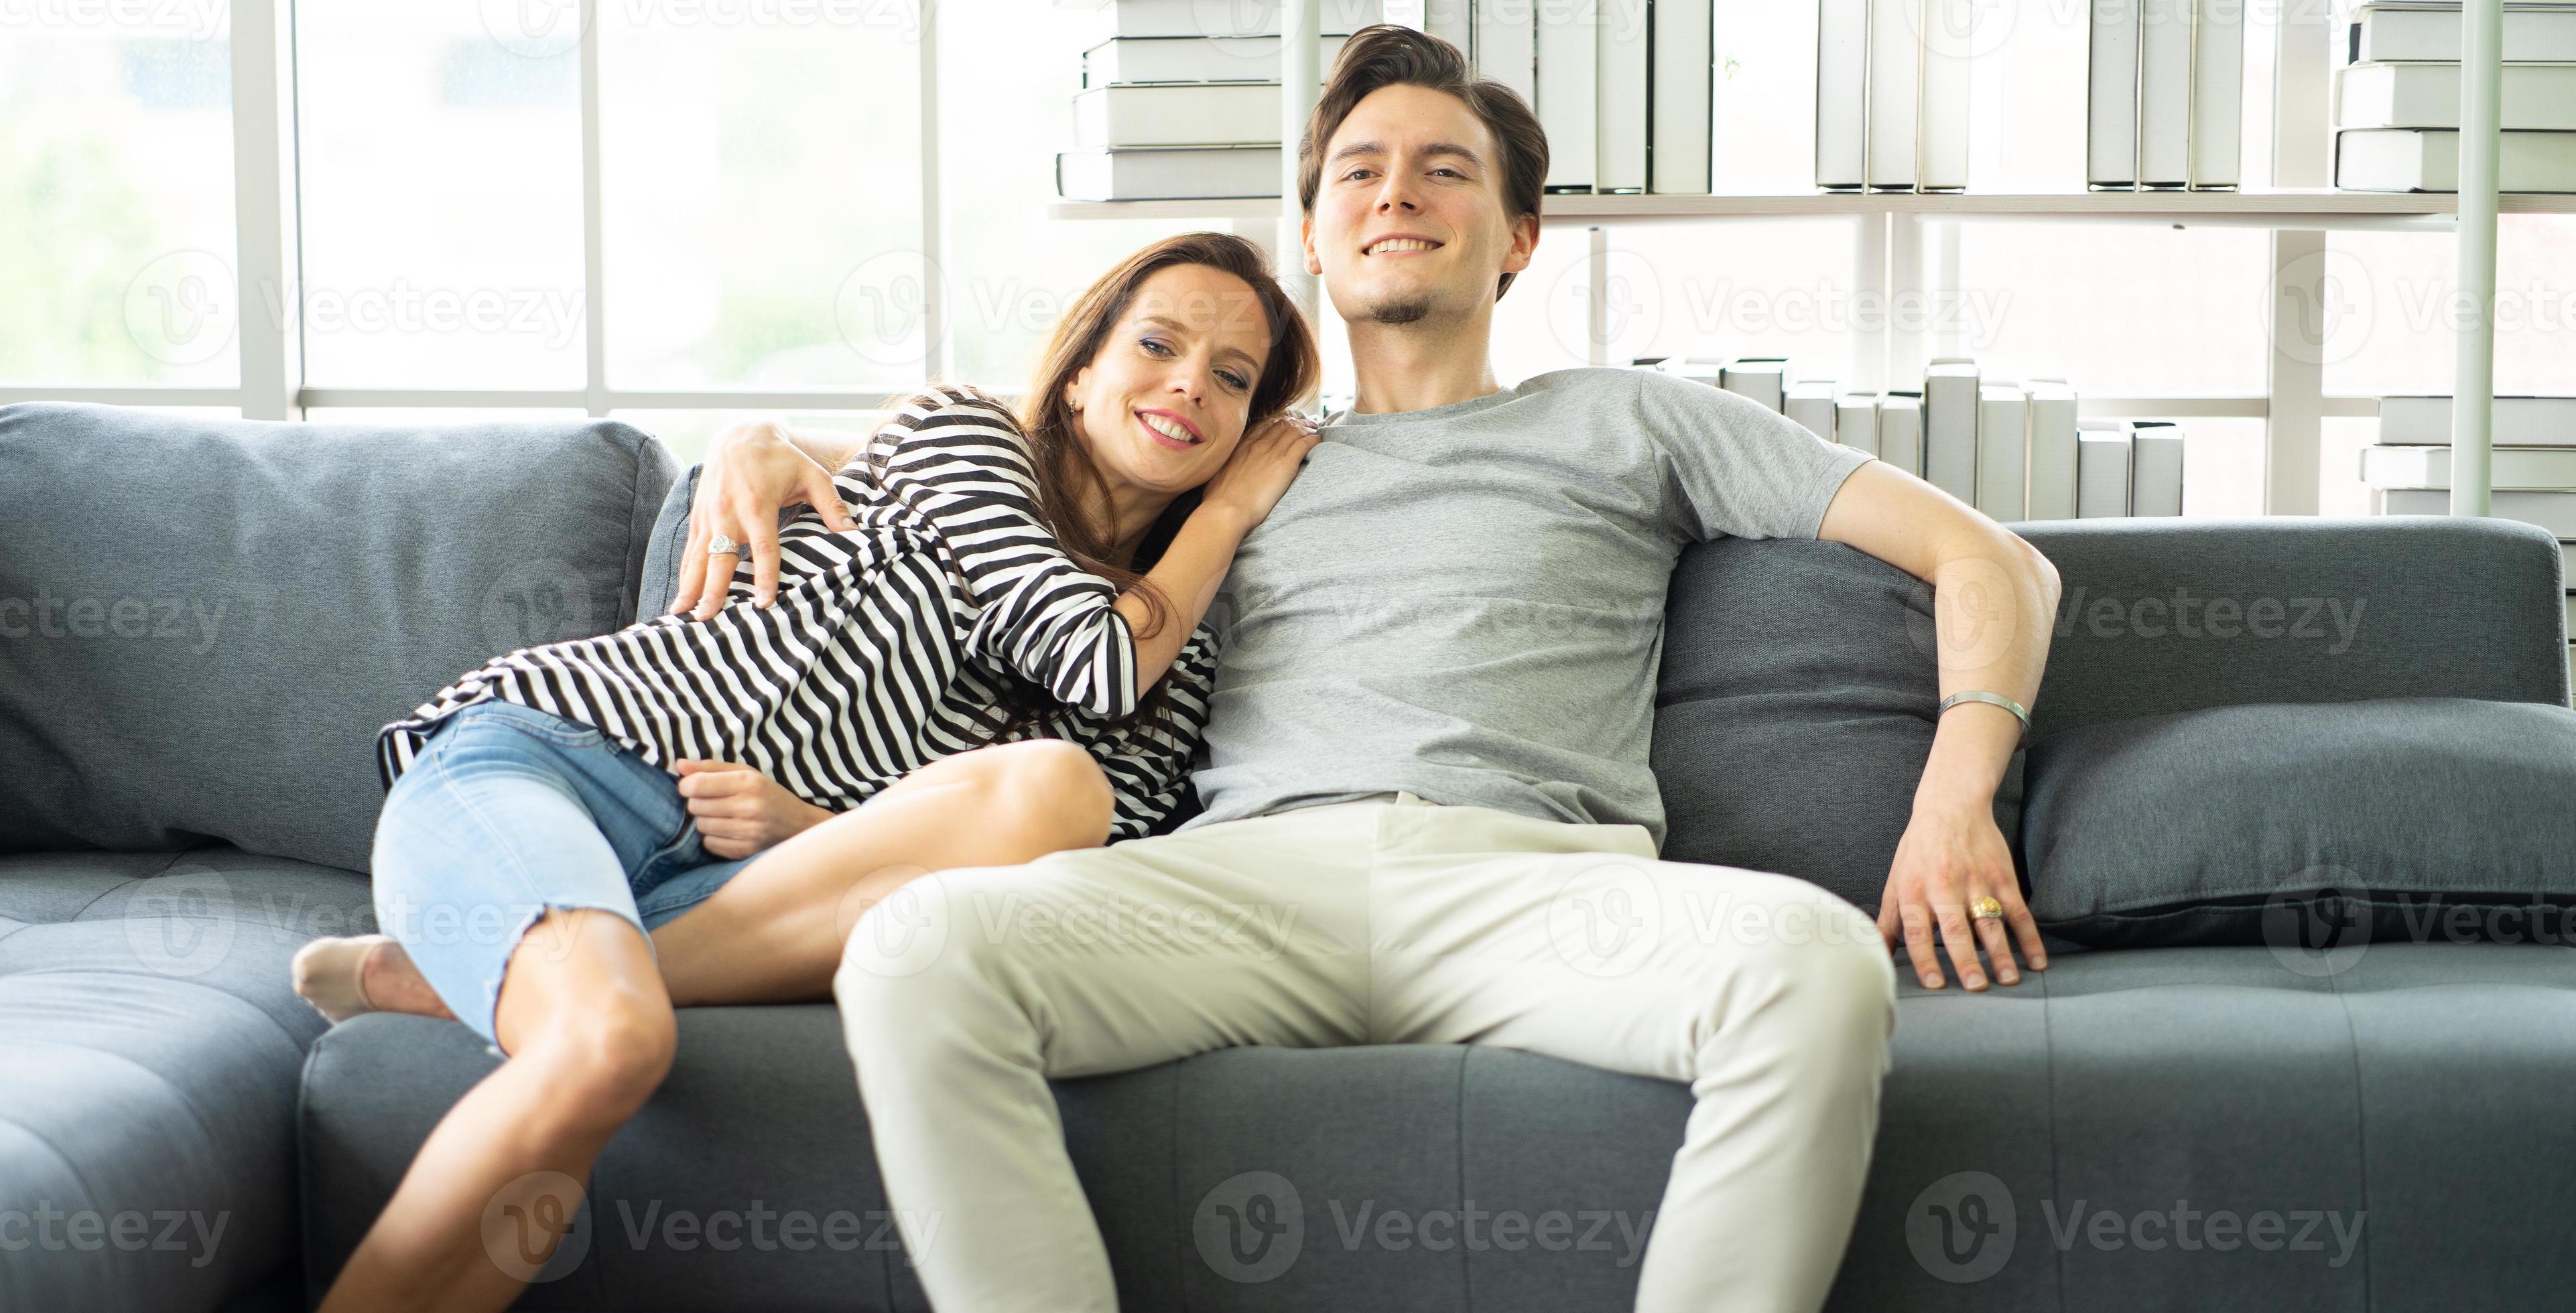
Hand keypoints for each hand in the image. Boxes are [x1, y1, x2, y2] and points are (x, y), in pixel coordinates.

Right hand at [672, 419, 859, 619]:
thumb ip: (832, 506)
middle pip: (720, 558)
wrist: (740, 435)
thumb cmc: (782, 459)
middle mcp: (728, 512)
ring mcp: (709, 516)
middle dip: (714, 589)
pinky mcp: (698, 517)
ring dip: (691, 587)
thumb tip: (854, 533)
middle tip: (709, 618)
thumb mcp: (813, 475)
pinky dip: (684, 574)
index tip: (764, 603)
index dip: (764, 576)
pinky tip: (681, 598)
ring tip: (682, 616)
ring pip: (698, 558)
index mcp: (758, 504)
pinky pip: (689, 550)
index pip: (763, 548)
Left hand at [672, 759, 834, 858]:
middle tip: (713, 801)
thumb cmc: (768, 795)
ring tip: (723, 816)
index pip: (697, 784)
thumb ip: (711, 767)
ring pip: (701, 826)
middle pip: (695, 806)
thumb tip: (678, 764)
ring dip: (706, 821)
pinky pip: (710, 844)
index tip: (691, 786)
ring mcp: (748, 832)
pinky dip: (713, 838)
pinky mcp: (745, 851)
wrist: (799, 825)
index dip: (686, 785)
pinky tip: (728, 831)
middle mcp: (749, 807)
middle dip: (698, 803)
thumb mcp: (746, 773)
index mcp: (749, 782)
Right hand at [1199, 413, 1321, 531]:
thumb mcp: (1219, 476)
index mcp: (1242, 447)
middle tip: (1306, 426)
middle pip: (1282, 425)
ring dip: (1307, 429)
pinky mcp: (1285, 464)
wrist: (1226, 509)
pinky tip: (1317, 441)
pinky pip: (1303, 444)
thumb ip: (1229, 469)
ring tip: (1314, 432)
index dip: (1278, 424)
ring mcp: (1271, 453)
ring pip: (1295, 430)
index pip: (1265, 426)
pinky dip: (1312, 440)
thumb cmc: (1219, 500)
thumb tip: (1229, 474)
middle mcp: (1257, 445)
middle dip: (1295, 423)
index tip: (1286, 426)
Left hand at [1876, 799, 2046, 989]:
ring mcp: (1977, 883)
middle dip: (1966, 959)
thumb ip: (1888, 922)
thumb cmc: (1919, 850)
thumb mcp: (1896, 881)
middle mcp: (1945, 889)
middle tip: (1975, 987)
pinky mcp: (2002, 878)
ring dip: (2001, 953)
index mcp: (1915, 892)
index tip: (1935, 984)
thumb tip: (1876, 954)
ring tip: (2008, 980)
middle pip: (1956, 929)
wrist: (1951, 806)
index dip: (1925, 958)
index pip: (1917, 931)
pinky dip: (2030, 937)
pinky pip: (2019, 911)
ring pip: (1990, 923)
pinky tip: (2037, 961)